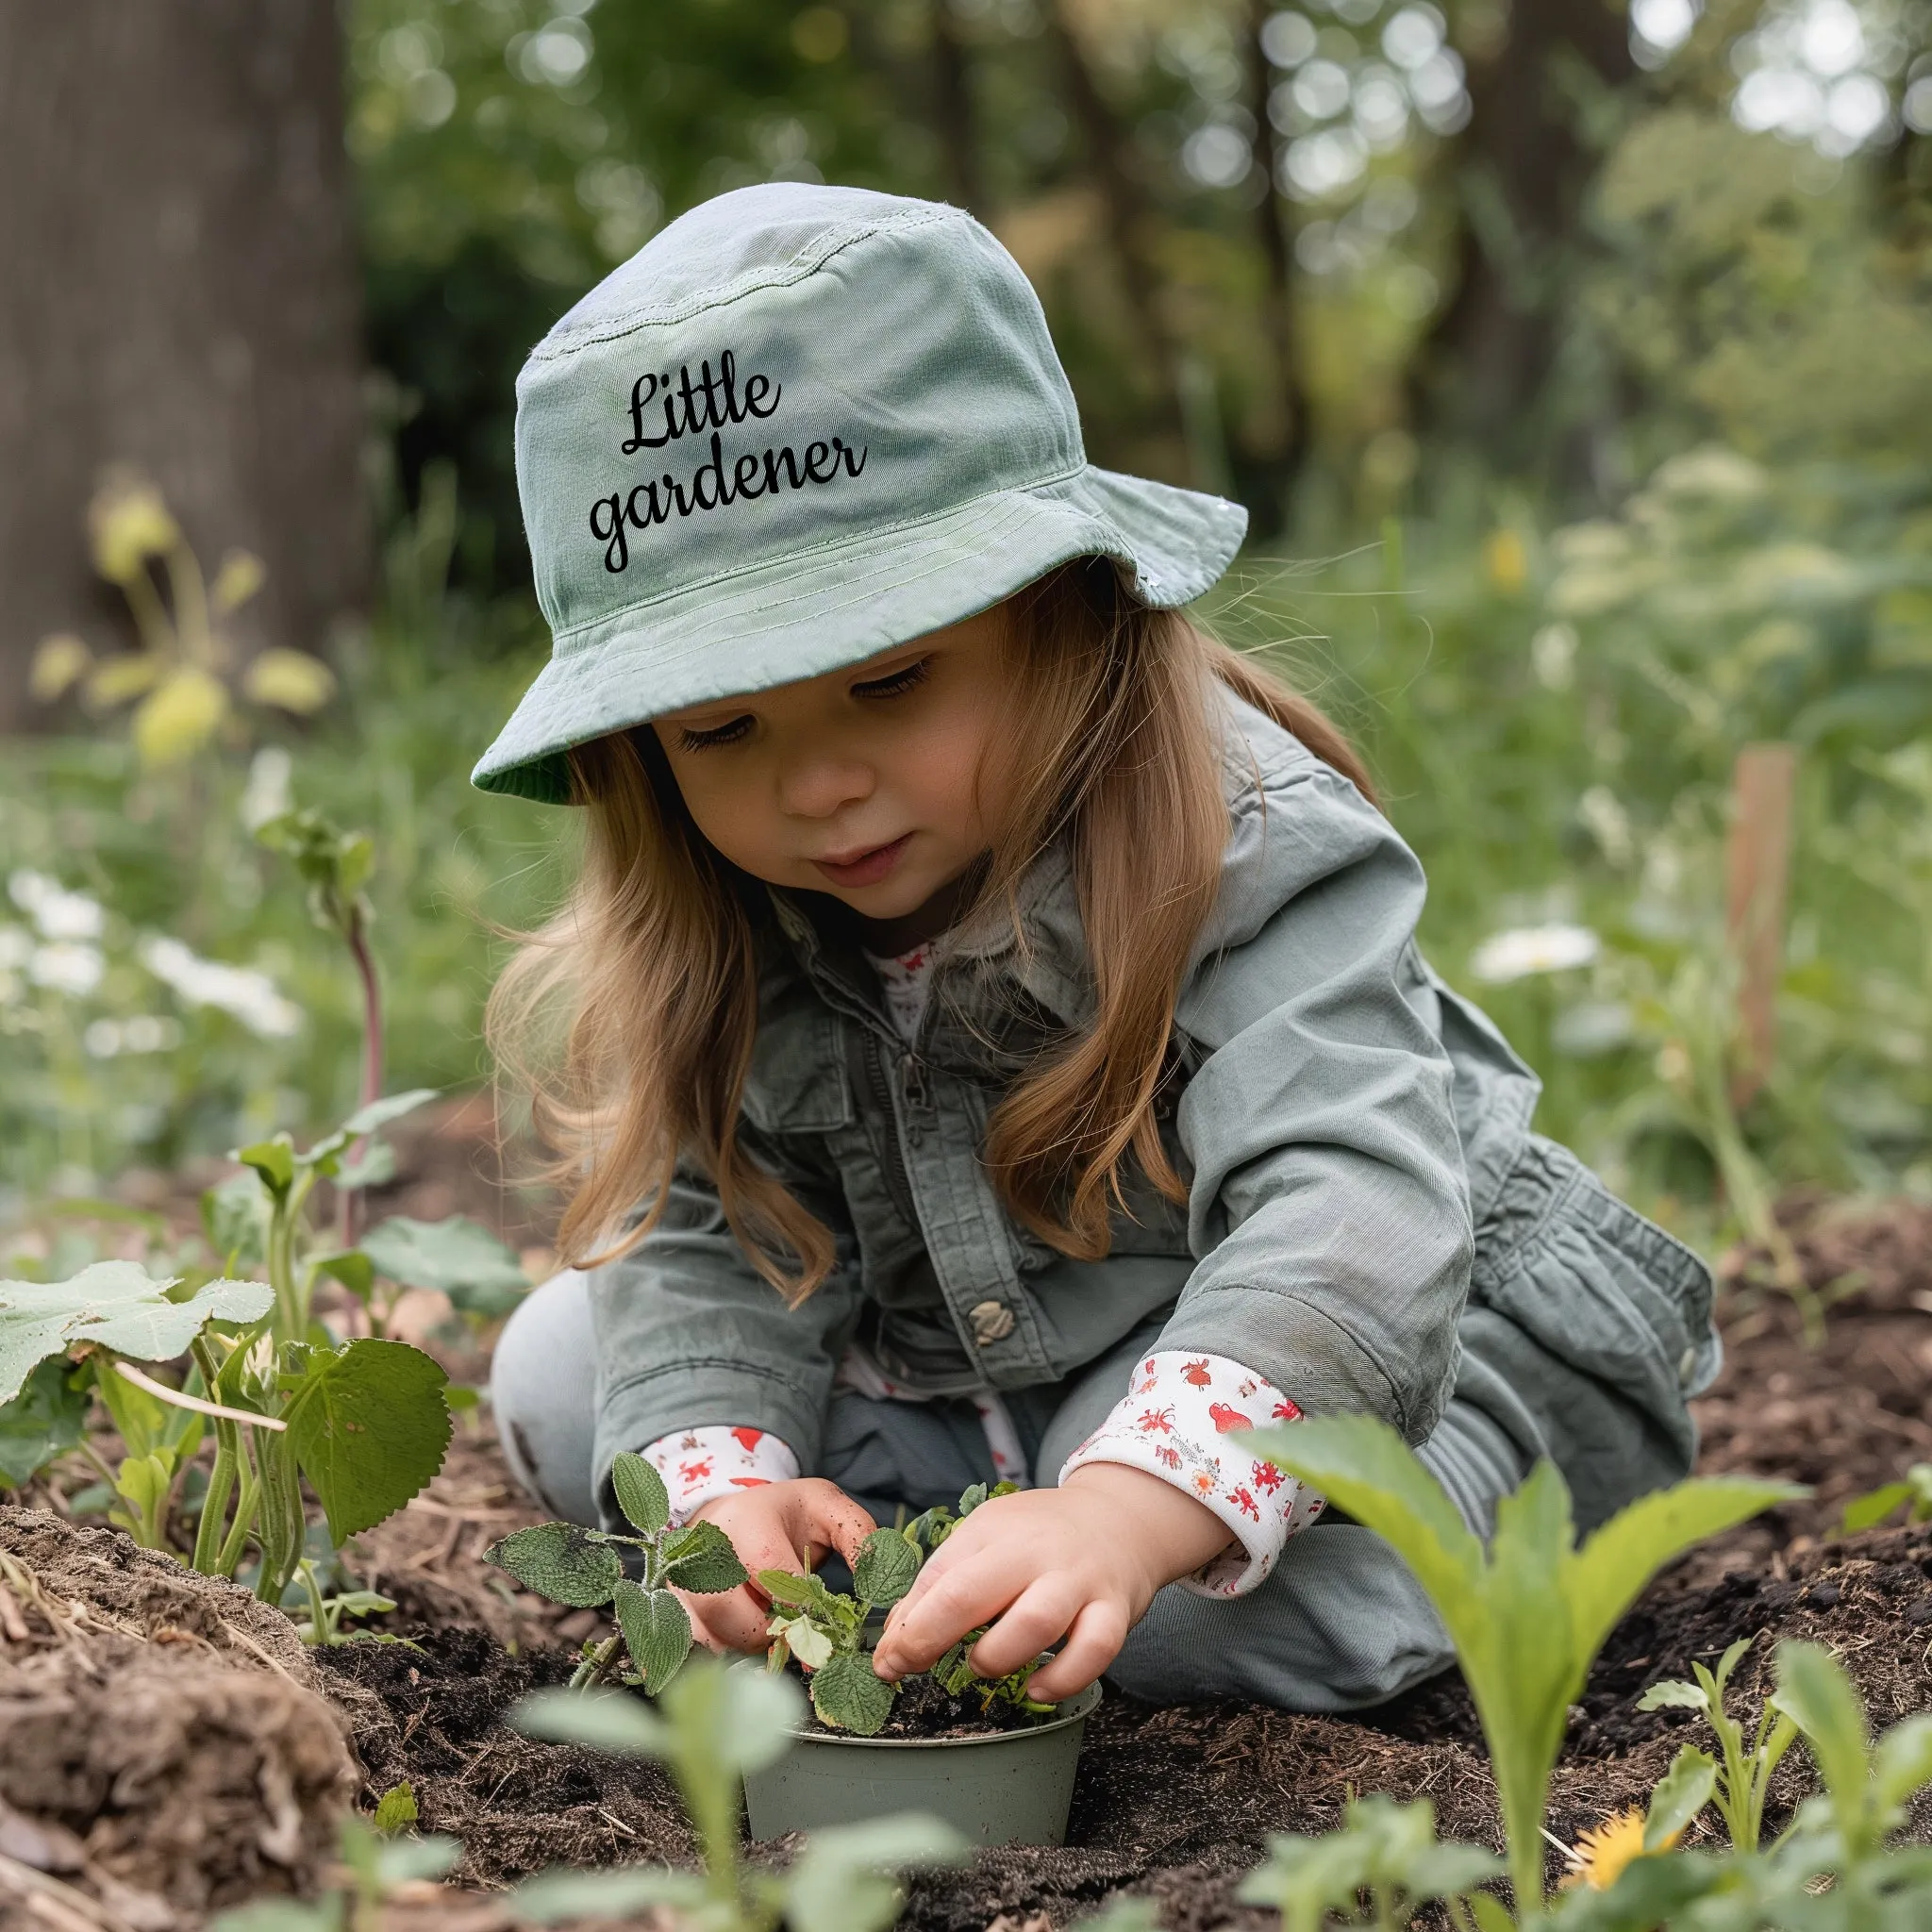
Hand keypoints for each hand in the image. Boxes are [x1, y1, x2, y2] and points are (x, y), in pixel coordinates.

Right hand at [676, 1478, 876, 1652]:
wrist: (734, 1512)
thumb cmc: (786, 1514)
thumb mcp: (828, 1508)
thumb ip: (860, 1536)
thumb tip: (876, 1581)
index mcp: (746, 1517)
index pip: (770, 1571)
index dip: (799, 1608)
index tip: (821, 1631)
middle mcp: (703, 1547)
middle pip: (727, 1607)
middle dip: (767, 1631)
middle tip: (791, 1633)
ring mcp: (680, 1578)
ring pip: (705, 1633)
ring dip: (743, 1646)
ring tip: (766, 1630)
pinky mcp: (671, 1607)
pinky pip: (690, 1647)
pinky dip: (720, 1654)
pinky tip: (742, 1640)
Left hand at [869, 1463, 1233, 1701]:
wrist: (1121, 1517)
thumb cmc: (1041, 1536)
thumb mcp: (986, 1538)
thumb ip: (942, 1584)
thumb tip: (895, 1643)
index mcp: (993, 1531)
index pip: (938, 1577)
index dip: (905, 1628)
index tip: (888, 1663)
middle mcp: (1035, 1551)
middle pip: (972, 1593)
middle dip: (931, 1638)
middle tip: (916, 1666)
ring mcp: (1078, 1579)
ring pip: (1036, 1621)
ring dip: (997, 1656)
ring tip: (983, 1665)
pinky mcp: (1116, 1608)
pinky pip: (1095, 1649)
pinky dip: (1063, 1679)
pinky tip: (1037, 1688)